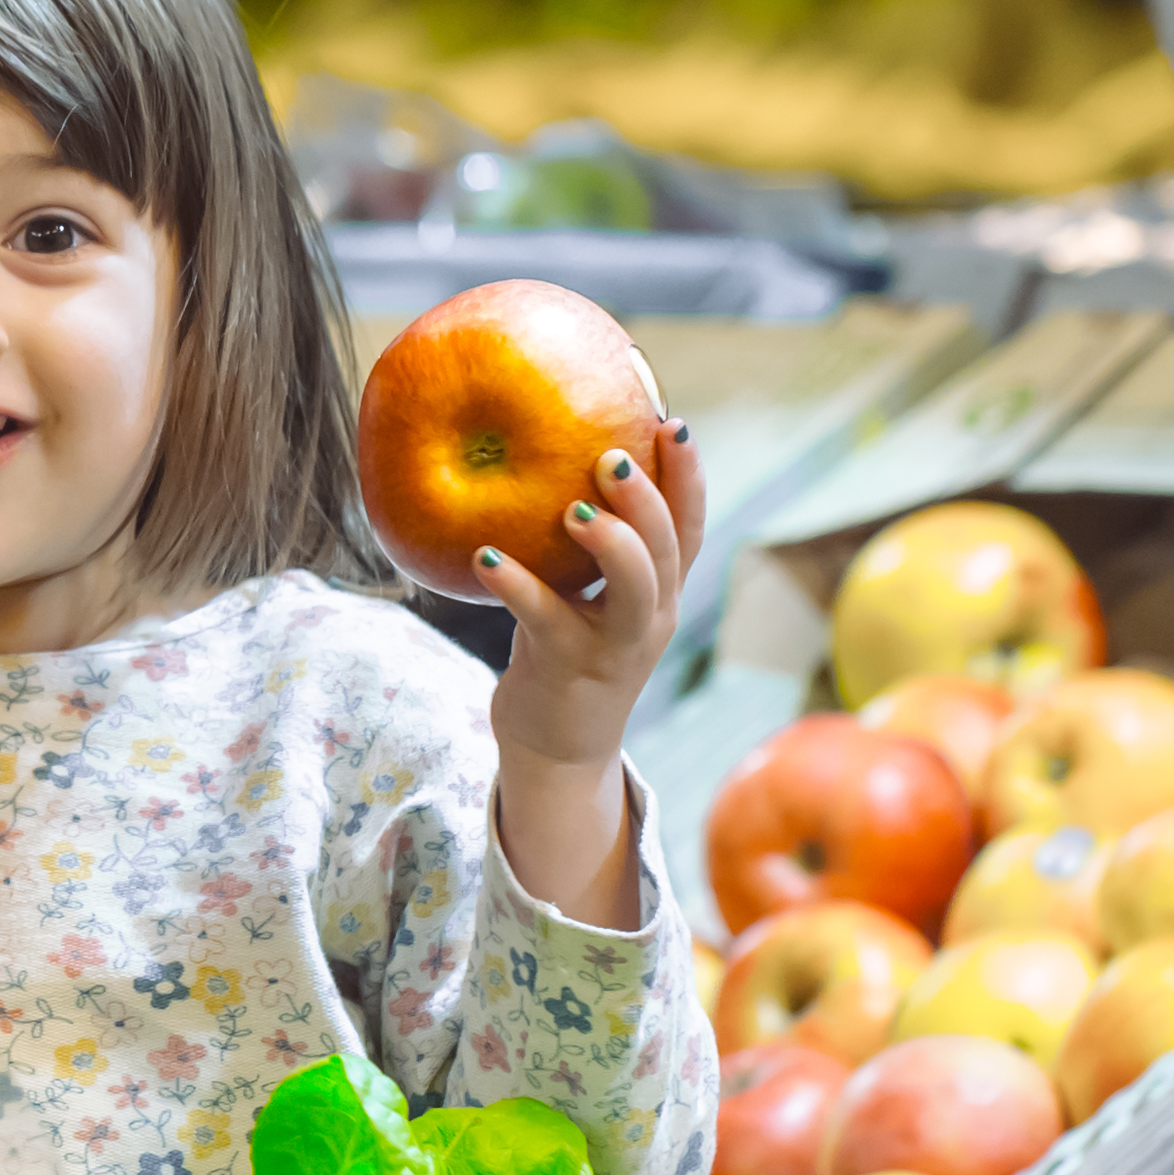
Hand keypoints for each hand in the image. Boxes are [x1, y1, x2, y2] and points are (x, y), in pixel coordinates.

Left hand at [480, 426, 699, 930]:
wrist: (557, 752)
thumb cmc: (566, 655)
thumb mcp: (589, 598)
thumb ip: (586, 546)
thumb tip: (551, 461)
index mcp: (658, 593)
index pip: (690, 528)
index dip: (688, 477)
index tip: (672, 422)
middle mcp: (648, 617)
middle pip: (668, 551)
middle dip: (649, 499)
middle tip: (612, 456)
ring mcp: (612, 646)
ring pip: (632, 589)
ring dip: (610, 542)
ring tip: (572, 508)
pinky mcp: (566, 667)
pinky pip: (544, 619)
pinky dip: (515, 584)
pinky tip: (483, 556)